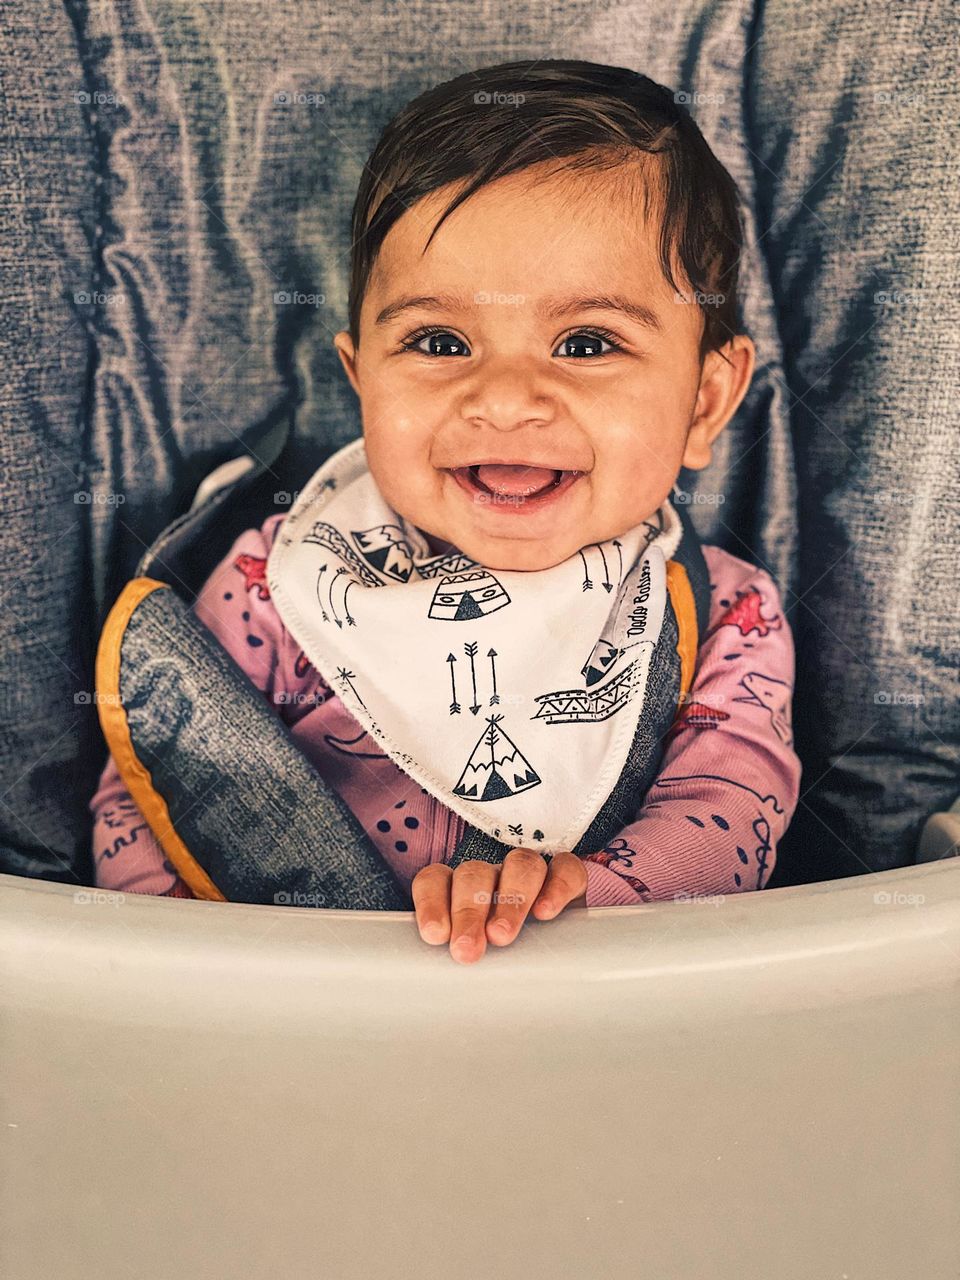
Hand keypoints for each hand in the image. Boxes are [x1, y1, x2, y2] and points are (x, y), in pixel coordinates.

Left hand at [411, 848, 587, 964]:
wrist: (554, 974)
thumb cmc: (500, 970)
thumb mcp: (474, 967)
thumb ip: (457, 966)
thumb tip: (442, 988)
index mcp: (458, 891)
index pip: (436, 880)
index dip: (432, 901)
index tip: (435, 935)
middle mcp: (492, 879)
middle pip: (474, 874)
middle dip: (468, 911)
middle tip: (467, 949)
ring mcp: (528, 875)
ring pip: (519, 865)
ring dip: (509, 899)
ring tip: (502, 936)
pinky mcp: (567, 879)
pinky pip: (565, 868)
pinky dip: (556, 886)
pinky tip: (546, 912)